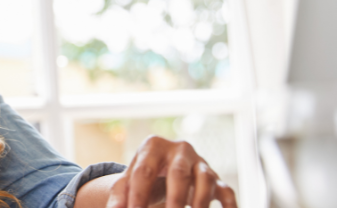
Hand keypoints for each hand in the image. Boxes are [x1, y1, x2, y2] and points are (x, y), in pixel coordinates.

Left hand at [106, 136, 236, 207]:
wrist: (165, 171)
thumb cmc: (144, 177)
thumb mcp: (128, 182)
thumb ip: (119, 196)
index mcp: (153, 146)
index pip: (144, 171)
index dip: (138, 195)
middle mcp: (180, 150)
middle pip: (178, 173)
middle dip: (174, 198)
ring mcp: (201, 163)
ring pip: (205, 179)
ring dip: (200, 202)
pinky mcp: (217, 179)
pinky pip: (226, 191)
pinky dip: (228, 206)